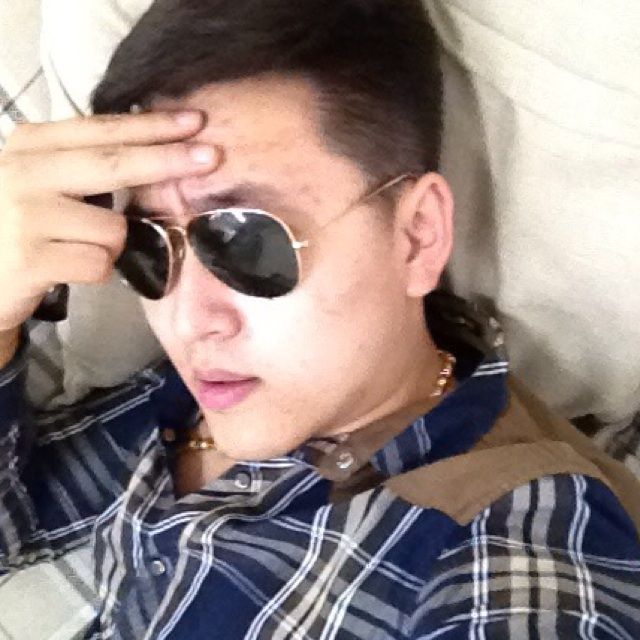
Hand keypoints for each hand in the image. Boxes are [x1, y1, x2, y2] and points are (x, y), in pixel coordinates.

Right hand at [0, 111, 219, 332]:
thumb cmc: (21, 225)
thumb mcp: (43, 181)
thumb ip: (84, 162)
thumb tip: (157, 147)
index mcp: (30, 145)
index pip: (102, 130)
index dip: (152, 126)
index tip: (196, 121)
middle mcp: (24, 172)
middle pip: (114, 164)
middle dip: (169, 160)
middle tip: (213, 156)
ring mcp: (25, 215)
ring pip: (113, 229)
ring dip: (113, 245)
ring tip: (78, 247)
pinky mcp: (31, 259)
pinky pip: (101, 264)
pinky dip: (98, 271)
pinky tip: (67, 268)